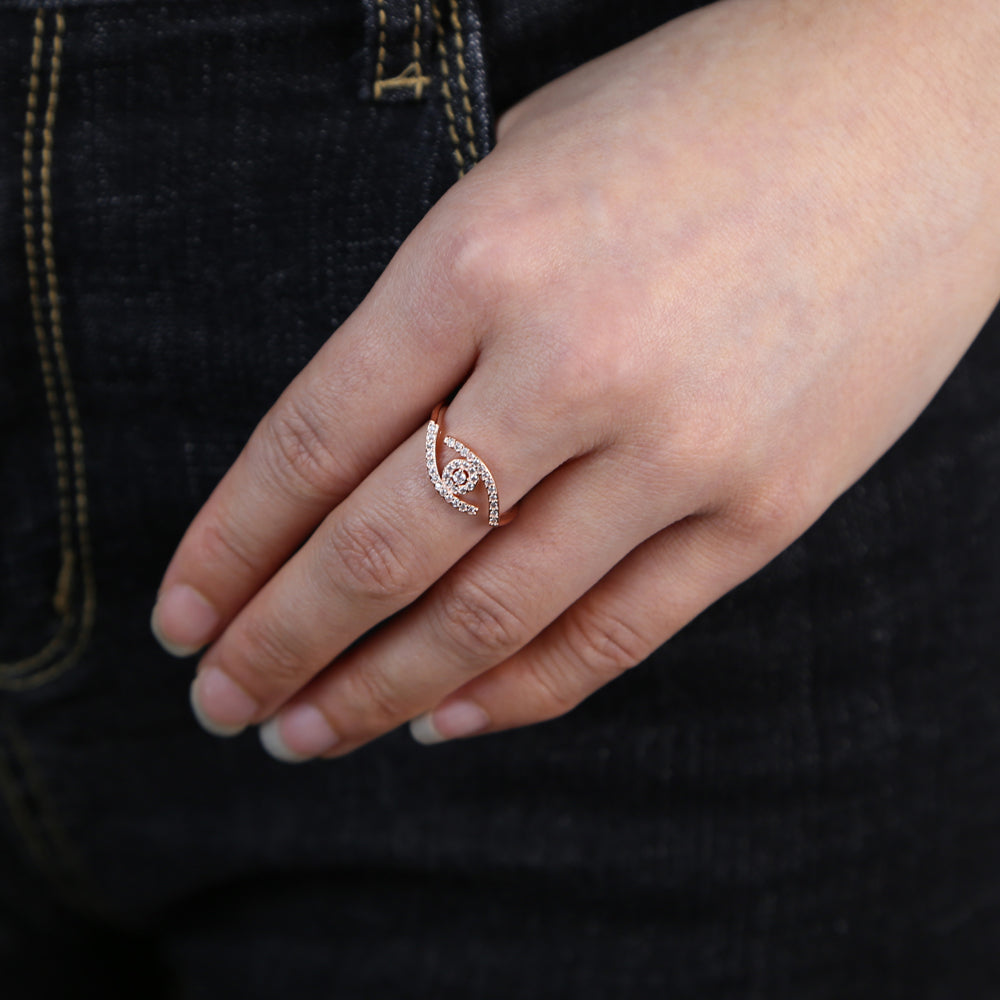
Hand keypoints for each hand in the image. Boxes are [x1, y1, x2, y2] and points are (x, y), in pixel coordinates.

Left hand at [151, 0, 999, 759]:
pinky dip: (521, 690)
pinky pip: (618, 632)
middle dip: (282, 643)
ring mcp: (681, 449)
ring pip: (492, 616)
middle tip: (222, 702)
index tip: (182, 616)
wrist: (922, 115)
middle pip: (382, 550)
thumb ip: (441, 311)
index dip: (231, 547)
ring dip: (380, 689)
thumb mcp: (527, 168)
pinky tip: (447, 716)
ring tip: (308, 732)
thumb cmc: (708, 114)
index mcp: (485, 255)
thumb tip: (363, 446)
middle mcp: (574, 364)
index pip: (312, 443)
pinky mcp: (765, 508)